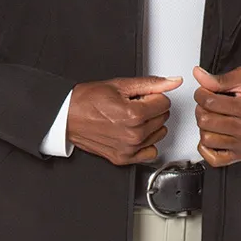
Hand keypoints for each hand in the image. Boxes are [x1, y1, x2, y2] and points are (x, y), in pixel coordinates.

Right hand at [64, 74, 183, 164]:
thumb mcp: (120, 85)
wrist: (67, 116)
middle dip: (151, 109)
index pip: (164, 103)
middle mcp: (133, 134)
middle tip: (132, 106)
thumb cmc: (88, 100)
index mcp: (134, 114)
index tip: (140, 96)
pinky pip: (150, 152)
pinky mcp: (124, 158)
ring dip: (149, 125)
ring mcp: (129, 149)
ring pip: (159, 134)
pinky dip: (145, 143)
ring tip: (130, 119)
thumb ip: (151, 84)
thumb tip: (173, 82)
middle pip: (162, 118)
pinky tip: (133, 133)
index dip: (152, 96)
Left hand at [191, 65, 240, 164]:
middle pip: (205, 121)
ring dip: (204, 127)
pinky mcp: (240, 156)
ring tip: (213, 118)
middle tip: (208, 104)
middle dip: (201, 109)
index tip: (204, 92)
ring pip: (206, 139)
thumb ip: (220, 79)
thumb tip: (198, 75)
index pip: (210, 102)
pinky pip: (212, 158)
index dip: (201, 94)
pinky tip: (213, 134)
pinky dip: (206, 147)